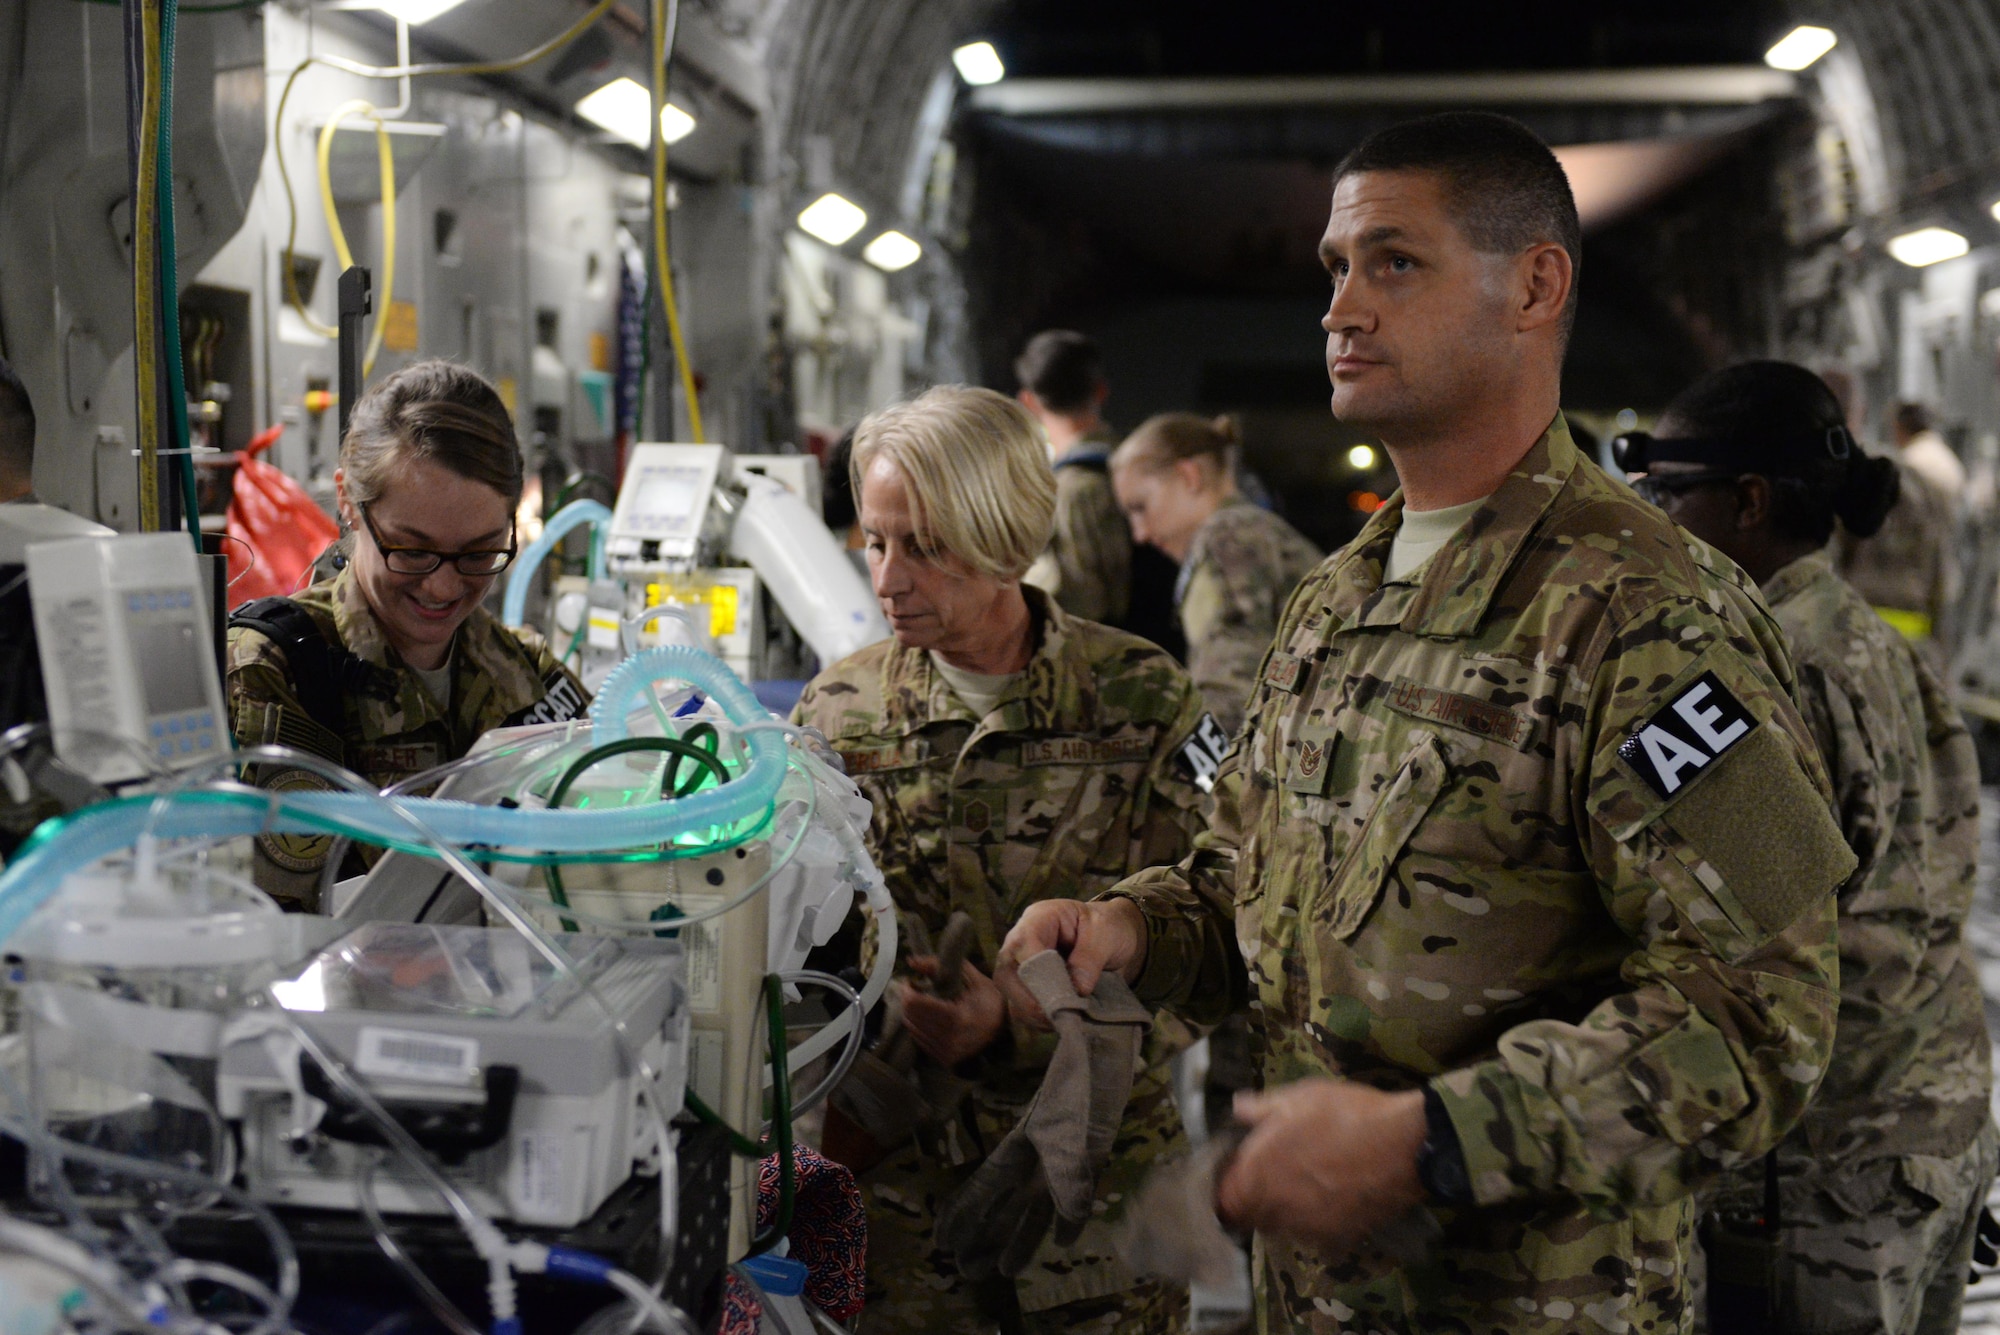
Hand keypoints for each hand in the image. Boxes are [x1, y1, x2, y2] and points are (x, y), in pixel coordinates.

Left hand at [898, 957, 1005, 1066]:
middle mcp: (950, 1038)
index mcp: (958, 1017)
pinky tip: (928, 1017)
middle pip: (911, 1015)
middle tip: (913, 989)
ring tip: (921, 1002)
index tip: (910, 980)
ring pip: (912, 1028)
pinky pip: (919, 1040)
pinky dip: (919, 1026)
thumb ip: (939, 966)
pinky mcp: (944, 1059)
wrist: (1007, 1029)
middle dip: (907, 999)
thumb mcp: (970, 977)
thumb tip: (911, 961)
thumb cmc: (989, 999)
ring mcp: (947, 1052)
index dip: (908, 989)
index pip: (917, 1004)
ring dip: (911, 1013)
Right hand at [995, 898, 1147, 1030]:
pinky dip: (1039, 1021)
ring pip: (1010, 997)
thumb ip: (1090, 958)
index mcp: (1039, 918)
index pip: (1023, 945)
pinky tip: (1061, 1020)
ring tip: (1066, 1019)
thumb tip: (1076, 989)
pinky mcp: (1027, 988)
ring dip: (1035, 1014)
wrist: (1114, 937)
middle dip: (1031, 1000)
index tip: (1063, 994)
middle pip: (1006, 974)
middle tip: (1062, 1014)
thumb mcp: (1106, 934)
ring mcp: (1021, 966)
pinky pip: (1021, 1011)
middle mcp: (1021, 942)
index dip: (1038, 972)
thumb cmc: (1108, 927)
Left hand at [1216, 1080, 1426, 1259]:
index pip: (1223, 1200)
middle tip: (1274, 1176)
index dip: (1227, 1187)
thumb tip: (1238, 1108)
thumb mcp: (1300, 1097)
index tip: (1238, 1174)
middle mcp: (1275, 1208)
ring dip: (1285, 1212)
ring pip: (1282, 1227)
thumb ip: (1262, 1107)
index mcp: (1257, 1173)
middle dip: (1255, 1200)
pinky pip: (1315, 1237)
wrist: (1403, 1147)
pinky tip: (1333, 1200)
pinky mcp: (1337, 1240)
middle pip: (1251, 1216)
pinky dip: (1317, 1224)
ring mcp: (1306, 1228)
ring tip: (1307, 1186)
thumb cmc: (1345, 1114)